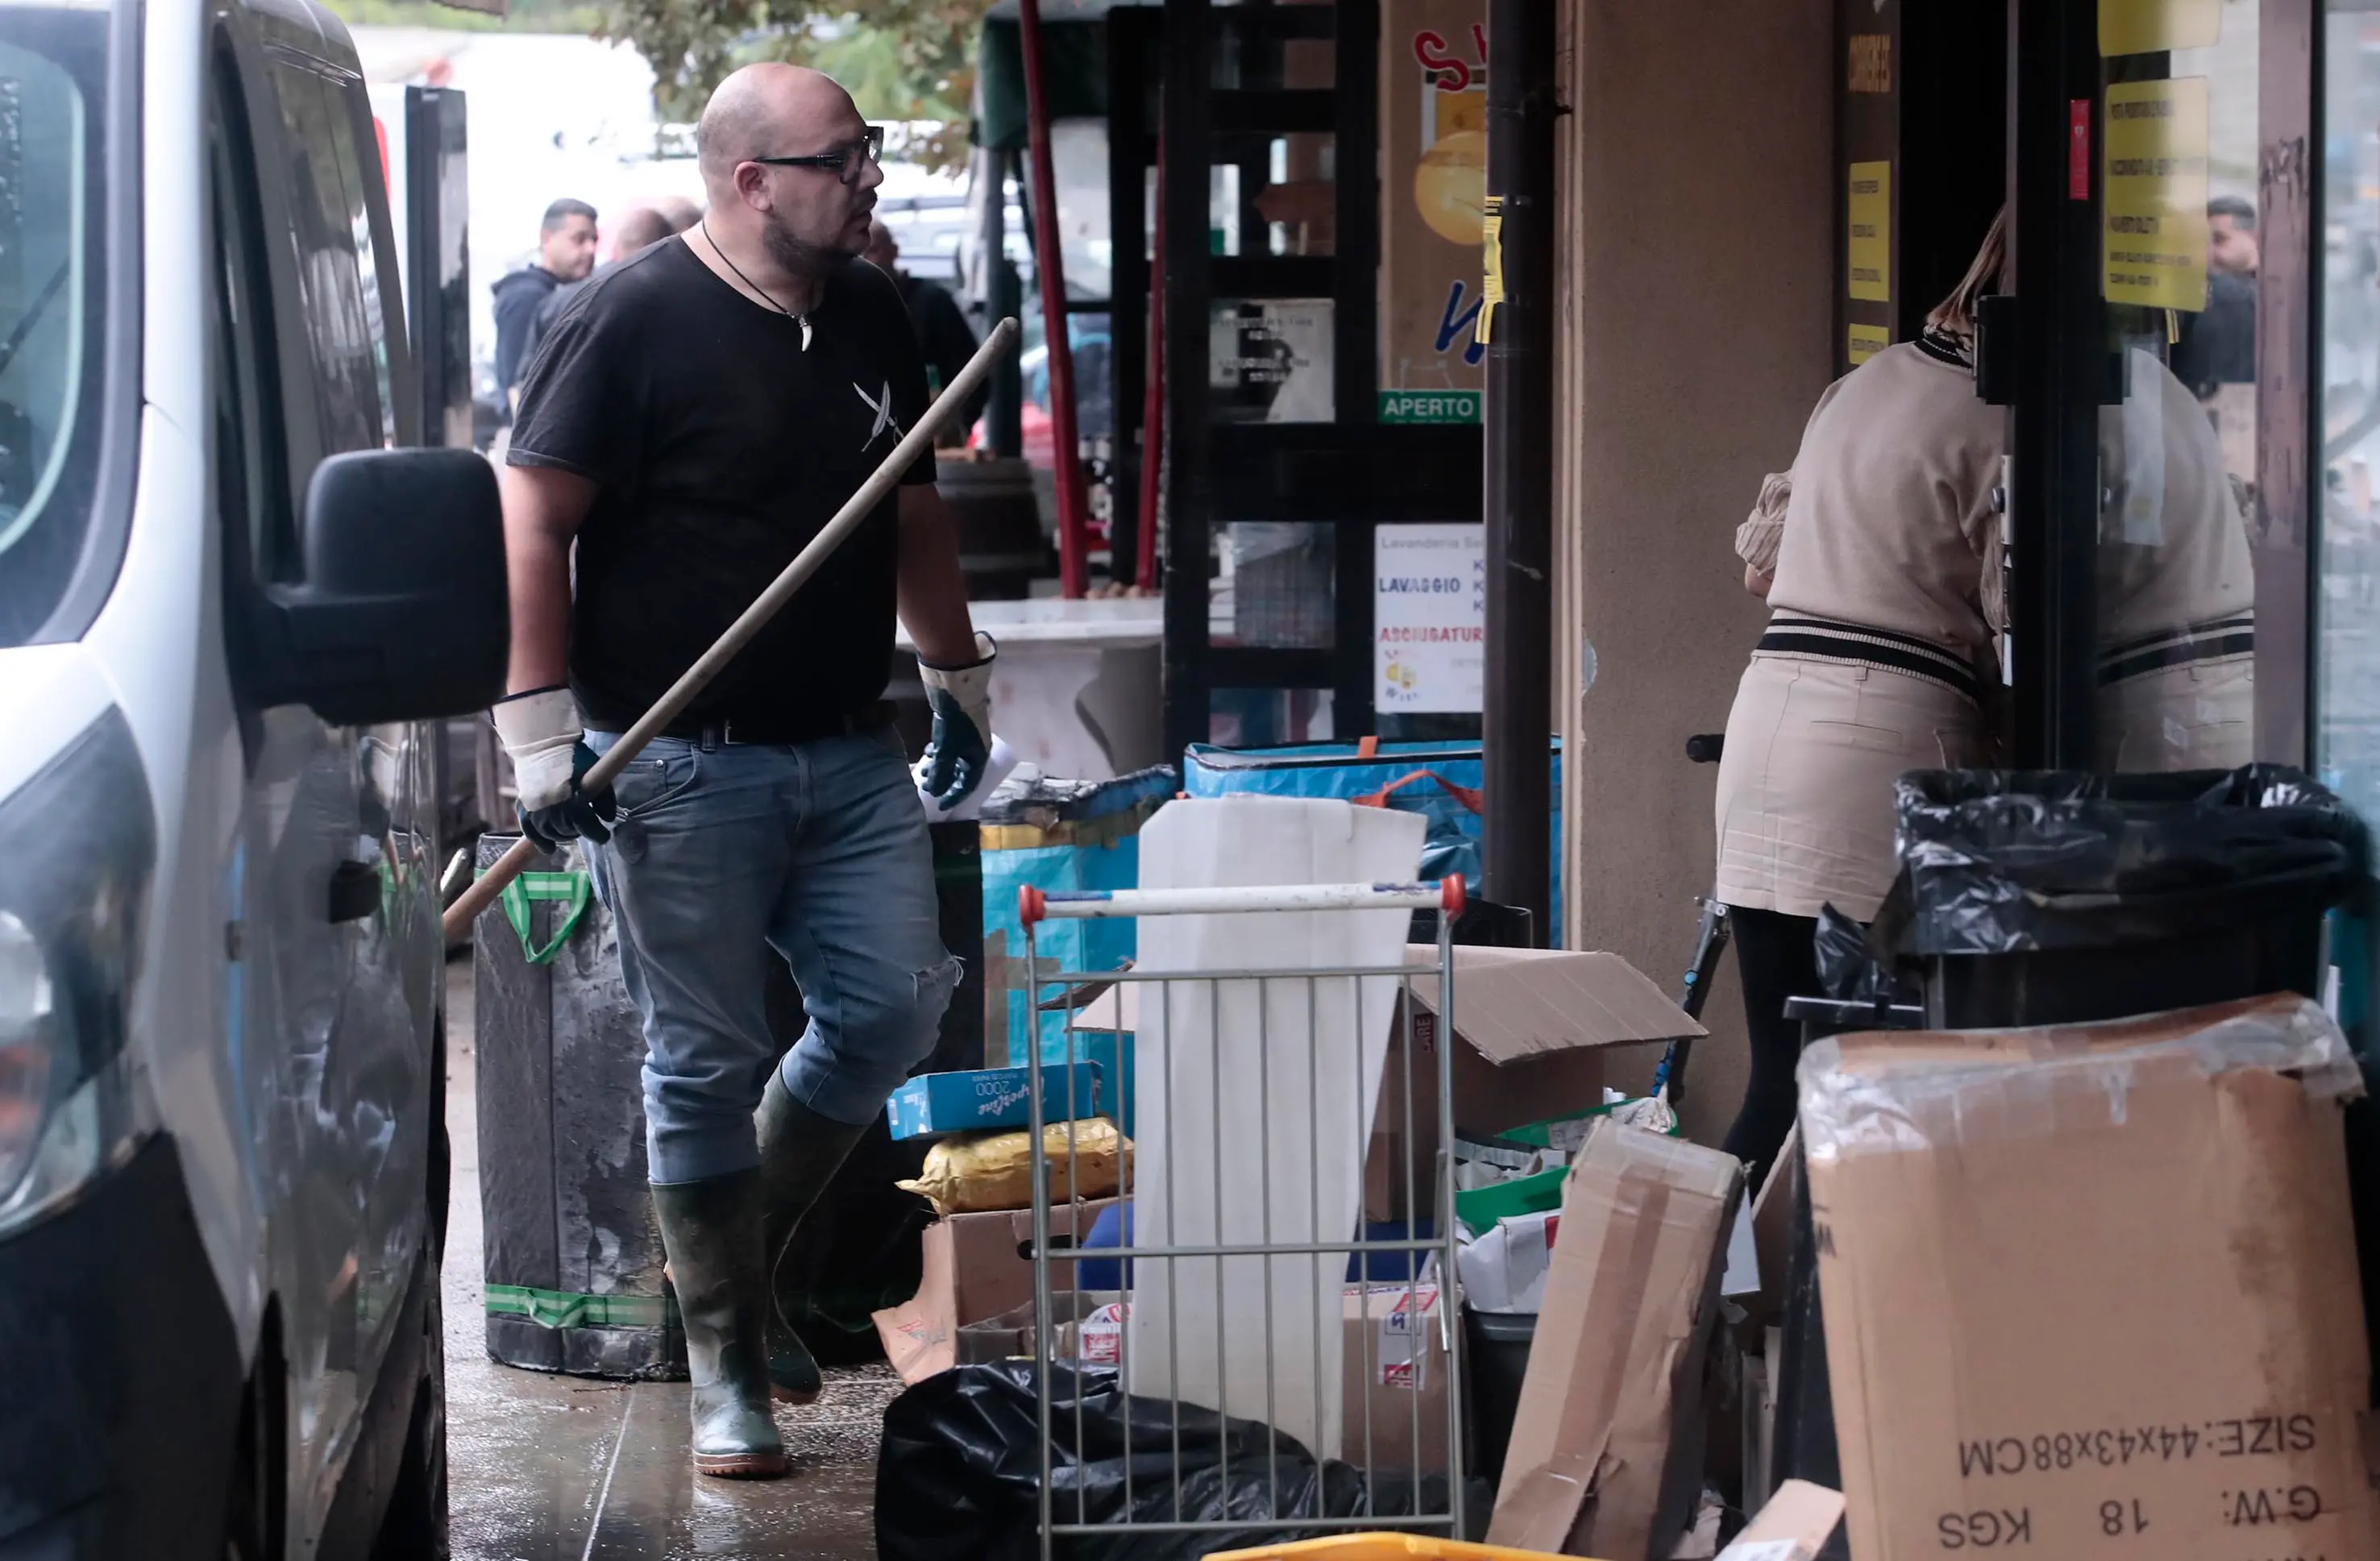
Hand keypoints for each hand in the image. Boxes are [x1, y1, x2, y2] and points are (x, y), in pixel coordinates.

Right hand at [492, 687, 617, 850]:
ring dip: (563, 835)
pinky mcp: (523, 807)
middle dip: (580, 831)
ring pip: (550, 834)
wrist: (544, 745)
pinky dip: (539, 841)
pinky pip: (529, 832)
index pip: (587, 827)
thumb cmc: (574, 758)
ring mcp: (535, 809)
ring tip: (570, 830)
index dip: (598, 834)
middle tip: (585, 826)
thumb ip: (606, 798)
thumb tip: (609, 819)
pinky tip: (549, 849)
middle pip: (569, 832)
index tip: (604, 836)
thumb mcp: (597, 774)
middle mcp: (552, 808)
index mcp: (572, 799)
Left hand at [917, 631, 994, 809]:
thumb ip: (940, 773)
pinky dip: (940, 753)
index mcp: (979, 758)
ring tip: (924, 770)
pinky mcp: (960, 728)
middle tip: (927, 786)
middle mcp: (976, 750)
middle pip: (960, 773)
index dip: (954, 797)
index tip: (940, 806)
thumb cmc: (955, 723)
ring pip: (954, 759)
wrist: (957, 689)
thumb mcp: (946, 751)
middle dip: (943, 781)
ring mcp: (969, 738)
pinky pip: (951, 748)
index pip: (968, 785)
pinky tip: (930, 750)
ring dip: (939, 766)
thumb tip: (933, 791)